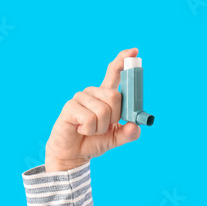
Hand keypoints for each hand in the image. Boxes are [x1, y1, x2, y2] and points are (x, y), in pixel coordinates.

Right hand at [44, 47, 142, 171]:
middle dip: (115, 117)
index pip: (114, 73)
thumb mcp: (116, 138)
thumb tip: (135, 125)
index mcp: (106, 95)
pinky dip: (90, 130)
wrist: (74, 154)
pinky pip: (90, 119)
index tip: (134, 51)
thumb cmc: (94, 141)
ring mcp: (81, 97)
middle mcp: (93, 93)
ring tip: (91, 129)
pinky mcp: (70, 106)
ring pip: (103, 111)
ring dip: (101, 127)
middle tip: (104, 126)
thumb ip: (129, 133)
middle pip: (115, 96)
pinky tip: (81, 129)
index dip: (123, 61)